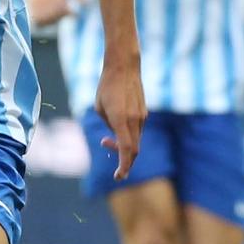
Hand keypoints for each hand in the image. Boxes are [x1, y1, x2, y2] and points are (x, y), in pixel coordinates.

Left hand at [94, 46, 144, 180]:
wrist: (124, 66)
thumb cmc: (106, 85)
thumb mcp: (99, 108)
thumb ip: (109, 124)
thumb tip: (116, 134)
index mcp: (121, 120)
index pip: (127, 150)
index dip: (124, 166)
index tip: (119, 176)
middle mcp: (135, 120)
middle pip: (134, 150)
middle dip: (124, 161)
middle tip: (114, 168)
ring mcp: (142, 116)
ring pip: (136, 140)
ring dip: (124, 147)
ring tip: (106, 141)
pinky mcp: (144, 112)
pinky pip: (137, 131)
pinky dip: (128, 136)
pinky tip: (116, 129)